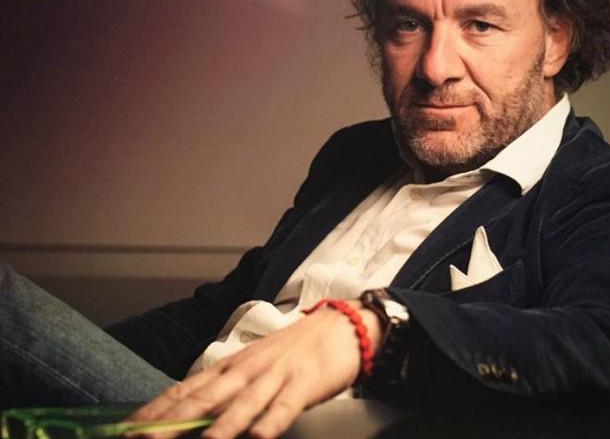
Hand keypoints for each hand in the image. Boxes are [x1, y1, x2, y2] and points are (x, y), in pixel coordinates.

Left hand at [129, 301, 381, 438]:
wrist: (339, 326)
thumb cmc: (291, 351)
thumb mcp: (253, 367)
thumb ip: (224, 389)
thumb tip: (188, 413)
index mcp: (230, 367)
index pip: (184, 389)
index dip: (155, 410)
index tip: (126, 428)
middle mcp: (246, 370)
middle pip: (203, 398)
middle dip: (170, 421)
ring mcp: (275, 376)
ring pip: (242, 404)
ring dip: (217, 427)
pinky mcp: (304, 383)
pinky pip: (285, 406)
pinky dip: (271, 421)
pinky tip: (259, 436)